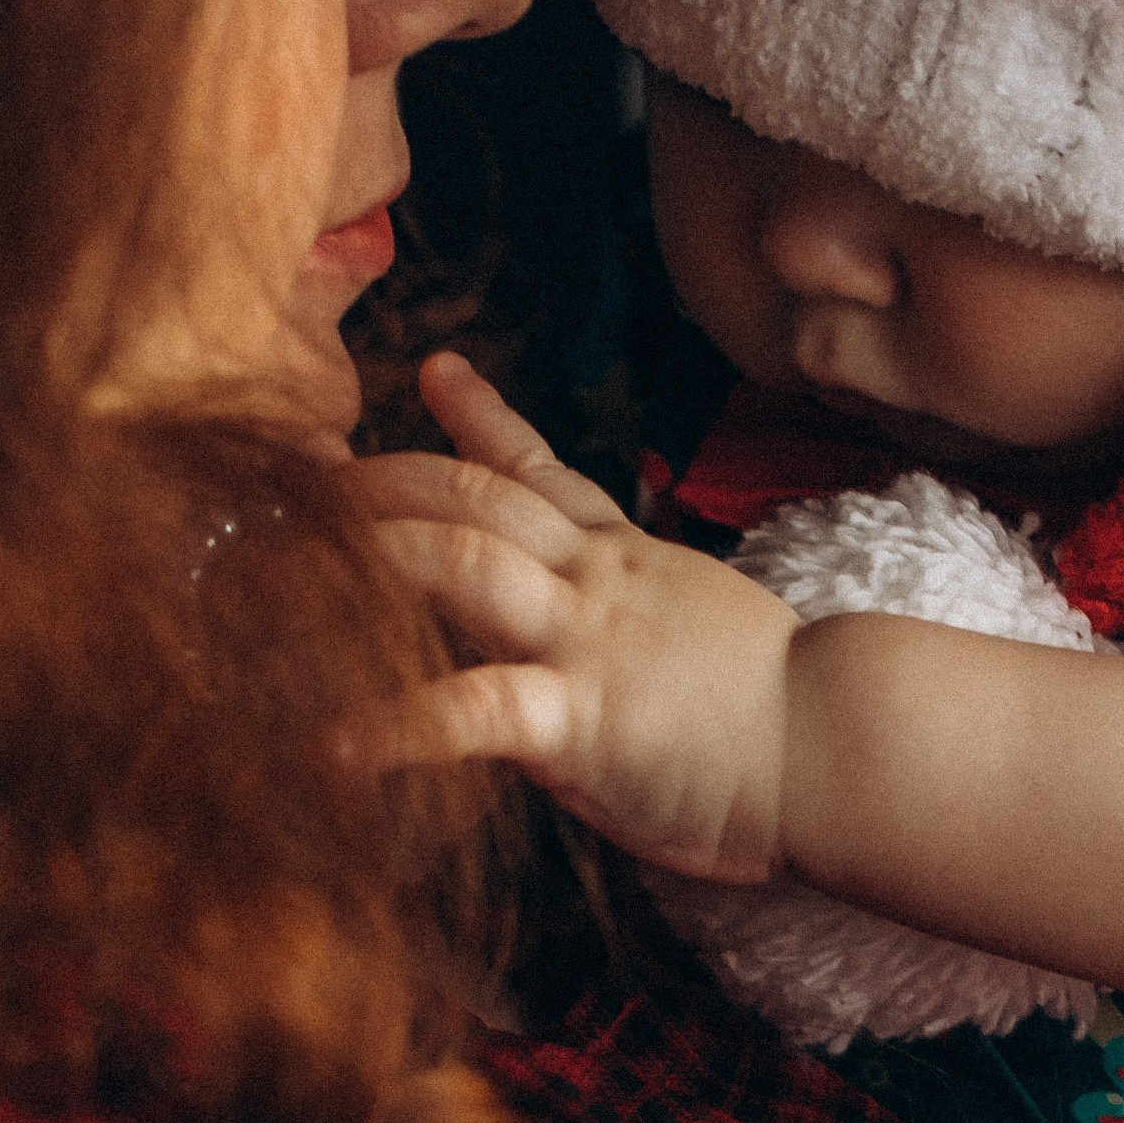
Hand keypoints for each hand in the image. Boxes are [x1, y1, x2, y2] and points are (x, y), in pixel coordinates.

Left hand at [347, 356, 798, 881]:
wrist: (846, 748)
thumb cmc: (782, 712)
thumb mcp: (702, 631)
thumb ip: (641, 617)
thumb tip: (604, 628)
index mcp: (625, 561)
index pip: (543, 468)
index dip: (480, 419)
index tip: (430, 371)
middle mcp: (593, 581)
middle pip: (469, 494)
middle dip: (376, 483)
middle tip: (296, 485)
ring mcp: (584, 641)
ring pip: (459, 560)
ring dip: (366, 558)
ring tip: (277, 577)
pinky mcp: (581, 718)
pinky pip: (471, 709)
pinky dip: (394, 727)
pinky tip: (333, 751)